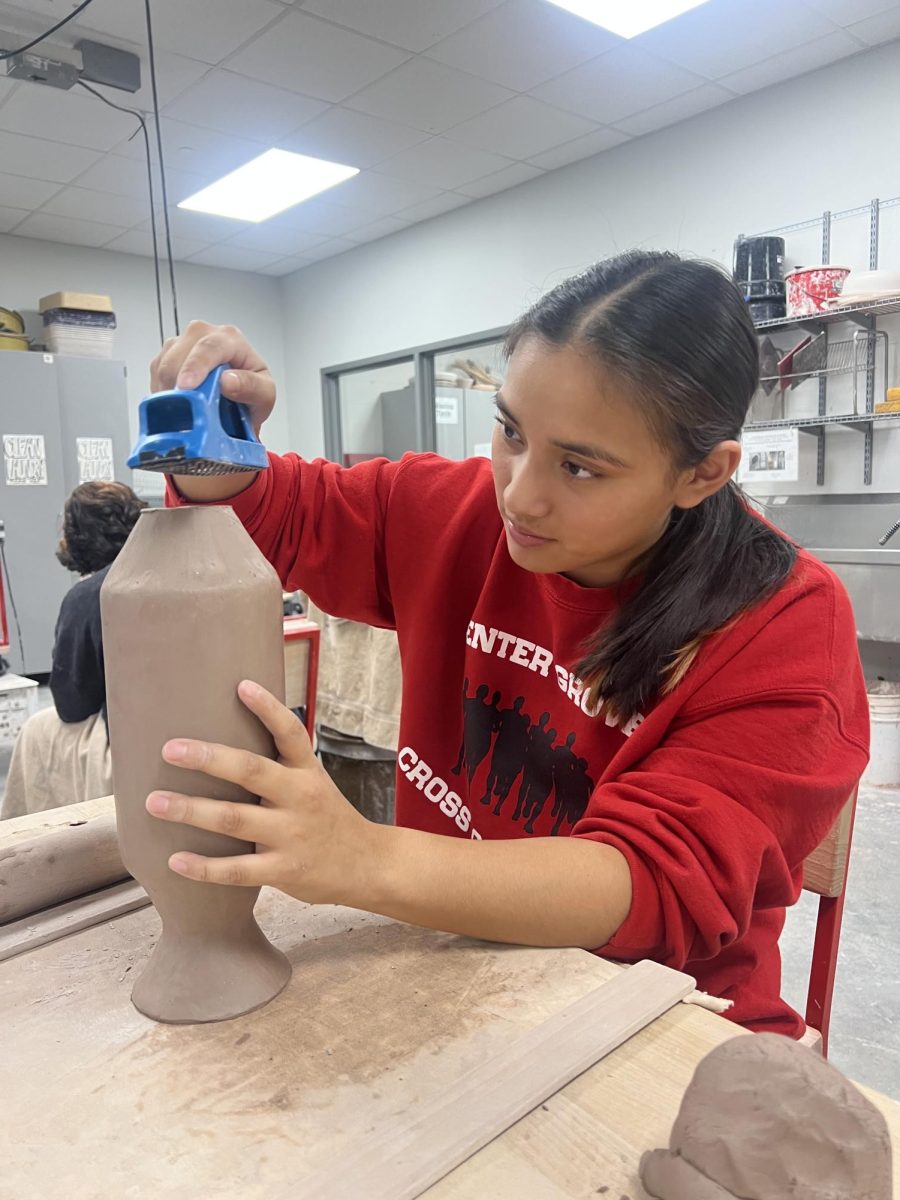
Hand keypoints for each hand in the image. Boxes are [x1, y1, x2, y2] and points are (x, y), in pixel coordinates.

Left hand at [145, 680, 378, 906]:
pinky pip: (237, 870)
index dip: (268, 708)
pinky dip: (204, 866)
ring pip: (234, 819)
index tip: (241, 685)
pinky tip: (176, 859)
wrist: (367, 864)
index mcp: (306, 771)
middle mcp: (299, 797)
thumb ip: (280, 765)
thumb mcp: (314, 782)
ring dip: (191, 810)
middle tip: (169, 749)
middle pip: (250, 771)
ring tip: (154, 803)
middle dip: (207, 758)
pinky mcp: (283, 870)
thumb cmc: (328, 819)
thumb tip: (225, 742)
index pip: (290, 732)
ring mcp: (291, 834)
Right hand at [150, 320, 274, 435]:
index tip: (187, 387)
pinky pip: (155, 376)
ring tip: (188, 412)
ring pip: (163, 366)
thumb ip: (252, 387)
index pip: (209, 346)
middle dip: (179, 386)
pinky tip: (179, 405)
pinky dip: (163, 395)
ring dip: (170, 393)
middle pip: (179, 356)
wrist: (239, 399)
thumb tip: (228, 381)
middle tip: (186, 413)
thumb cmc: (252, 392)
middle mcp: (203, 335)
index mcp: (229, 339)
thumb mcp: (265, 395)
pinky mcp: (165, 358)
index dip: (195, 366)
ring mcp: (181, 344)